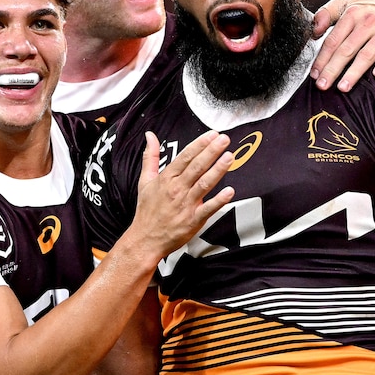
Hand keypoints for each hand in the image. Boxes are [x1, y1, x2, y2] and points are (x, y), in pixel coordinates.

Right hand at [131, 130, 234, 259]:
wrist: (145, 239)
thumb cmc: (147, 211)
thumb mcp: (145, 180)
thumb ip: (150, 156)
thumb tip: (150, 135)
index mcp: (166, 179)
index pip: (185, 157)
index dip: (199, 144)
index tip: (212, 134)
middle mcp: (176, 189)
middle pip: (196, 167)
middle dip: (211, 151)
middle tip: (224, 139)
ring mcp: (185, 205)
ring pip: (204, 184)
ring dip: (217, 170)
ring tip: (229, 157)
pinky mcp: (192, 220)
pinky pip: (208, 209)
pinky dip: (219, 200)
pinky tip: (230, 191)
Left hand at [310, 0, 374, 91]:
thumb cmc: (368, 13)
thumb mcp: (346, 5)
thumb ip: (327, 14)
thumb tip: (314, 30)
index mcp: (352, 13)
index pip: (333, 40)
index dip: (322, 58)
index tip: (314, 75)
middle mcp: (369, 20)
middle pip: (347, 49)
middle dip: (333, 69)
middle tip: (323, 85)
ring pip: (367, 53)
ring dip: (354, 71)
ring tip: (343, 87)